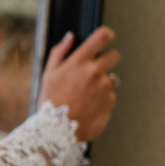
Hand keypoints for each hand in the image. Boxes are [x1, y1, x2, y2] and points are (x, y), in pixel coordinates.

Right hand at [39, 27, 119, 141]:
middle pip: (115, 55)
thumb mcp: (49, 73)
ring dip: (102, 84)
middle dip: (108, 60)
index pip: (102, 36)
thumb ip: (60, 52)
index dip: (107, 34)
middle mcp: (95, 71)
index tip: (107, 37)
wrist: (58, 131)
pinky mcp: (110, 101)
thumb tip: (70, 36)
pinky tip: (88, 106)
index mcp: (79, 61)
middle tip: (96, 70)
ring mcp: (105, 87)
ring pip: (111, 78)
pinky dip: (102, 100)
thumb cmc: (51, 101)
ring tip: (85, 96)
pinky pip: (110, 95)